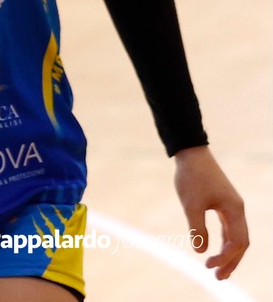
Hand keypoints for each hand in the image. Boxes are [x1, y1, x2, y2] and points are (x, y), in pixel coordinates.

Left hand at [175, 145, 249, 279]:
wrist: (191, 153)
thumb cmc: (191, 177)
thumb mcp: (191, 205)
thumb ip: (197, 228)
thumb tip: (201, 252)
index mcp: (235, 210)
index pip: (237, 242)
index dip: (226, 258)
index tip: (208, 266)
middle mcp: (238, 210)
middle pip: (240, 243)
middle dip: (231, 262)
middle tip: (217, 277)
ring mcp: (232, 207)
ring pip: (235, 236)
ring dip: (227, 253)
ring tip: (215, 269)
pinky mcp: (223, 204)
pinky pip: (228, 228)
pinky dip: (223, 241)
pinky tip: (215, 249)